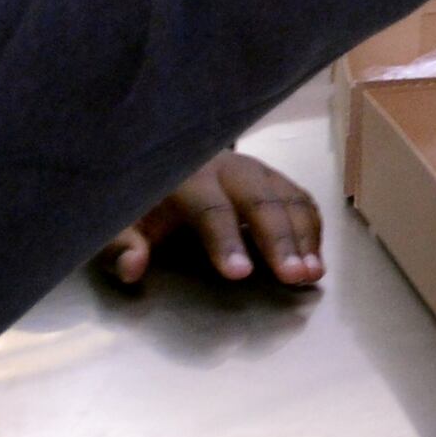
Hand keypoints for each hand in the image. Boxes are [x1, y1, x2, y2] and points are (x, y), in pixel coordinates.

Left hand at [101, 151, 323, 287]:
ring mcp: (256, 171)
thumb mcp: (119, 223)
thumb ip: (119, 246)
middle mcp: (228, 169)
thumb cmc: (144, 203)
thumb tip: (132, 267)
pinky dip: (312, 228)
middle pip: (261, 200)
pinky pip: (300, 199)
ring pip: (288, 198)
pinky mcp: (274, 179)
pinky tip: (316, 258)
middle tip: (294, 276)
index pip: (211, 209)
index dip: (226, 242)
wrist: (162, 160)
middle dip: (279, 240)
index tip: (240, 275)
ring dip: (304, 236)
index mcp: (187, 179)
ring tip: (313, 274)